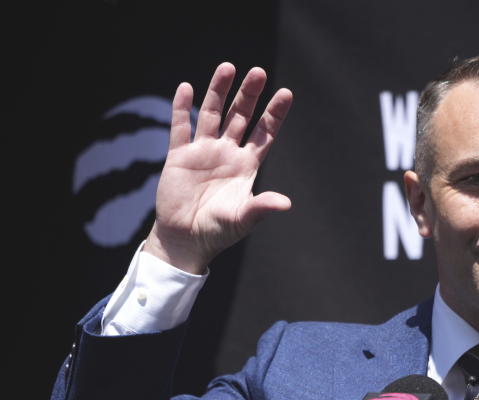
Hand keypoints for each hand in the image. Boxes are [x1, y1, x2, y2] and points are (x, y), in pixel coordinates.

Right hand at [144, 62, 292, 273]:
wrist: (185, 239)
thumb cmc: (219, 231)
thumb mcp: (243, 218)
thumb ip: (262, 207)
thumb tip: (286, 203)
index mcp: (246, 165)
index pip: (264, 133)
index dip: (274, 113)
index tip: (286, 92)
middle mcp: (227, 153)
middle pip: (240, 116)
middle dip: (249, 95)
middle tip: (259, 72)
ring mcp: (203, 152)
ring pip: (211, 114)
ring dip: (218, 91)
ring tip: (228, 67)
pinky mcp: (179, 156)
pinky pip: (180, 127)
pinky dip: (182, 107)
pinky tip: (187, 87)